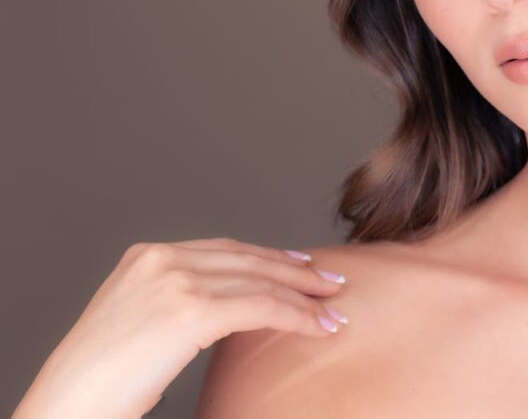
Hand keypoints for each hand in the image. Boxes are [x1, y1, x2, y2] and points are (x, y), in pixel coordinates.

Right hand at [13, 237, 347, 418]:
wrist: (67, 405)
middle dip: (295, 272)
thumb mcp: (138, 320)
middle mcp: (161, 259)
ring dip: (304, 297)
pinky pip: (261, 308)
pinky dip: (297, 317)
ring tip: (334, 308)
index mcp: (146, 256)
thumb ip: (178, 300)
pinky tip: (319, 326)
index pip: (225, 249)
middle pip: (248, 260)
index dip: (269, 257)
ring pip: (261, 282)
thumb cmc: (99, 380)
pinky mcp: (190, 311)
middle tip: (330, 282)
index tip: (300, 265)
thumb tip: (227, 306)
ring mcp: (175, 281)